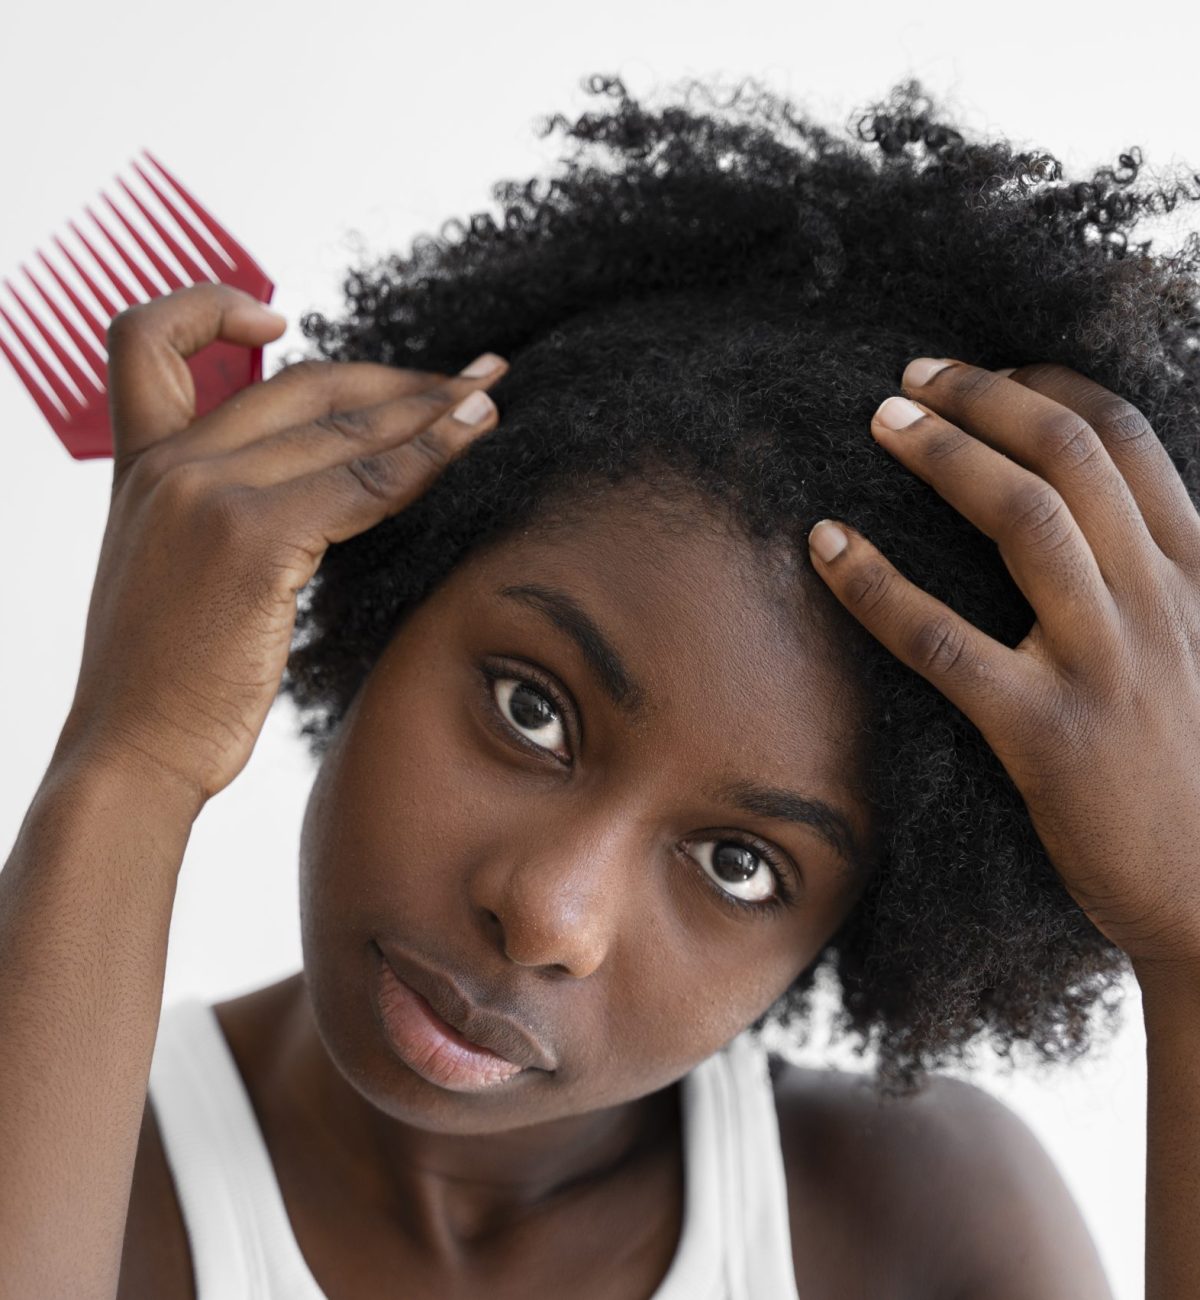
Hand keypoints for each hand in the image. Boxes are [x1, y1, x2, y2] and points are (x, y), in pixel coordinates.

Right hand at [57, 283, 506, 812]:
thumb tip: (308, 498)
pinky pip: (363, 482)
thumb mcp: (171, 573)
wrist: (131, 754)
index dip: (213, 309)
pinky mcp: (252, 537)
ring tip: (488, 395)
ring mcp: (207, 493)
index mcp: (138, 468)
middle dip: (394, 377)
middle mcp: (168, 465)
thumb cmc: (162, 681)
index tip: (278, 314)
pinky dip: (425, 459)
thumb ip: (217, 514)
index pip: (148, 340)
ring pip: (343, 424)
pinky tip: (469, 444)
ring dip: (429, 407)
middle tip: (466, 374)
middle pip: (300, 383)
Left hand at [807, 358, 1199, 972]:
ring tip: (879, 422)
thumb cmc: (1194, 771)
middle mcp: (1160, 600)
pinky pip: (942, 641)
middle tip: (909, 379)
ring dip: (943, 456)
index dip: (1045, 385)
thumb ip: (1154, 576)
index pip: (1124, 438)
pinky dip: (876, 584)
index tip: (983, 371)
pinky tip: (825, 545)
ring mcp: (1106, 664)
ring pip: (1022, 521)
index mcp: (1197, 572)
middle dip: (984, 397)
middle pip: (1069, 454)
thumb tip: (1085, 518)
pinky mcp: (1045, 734)